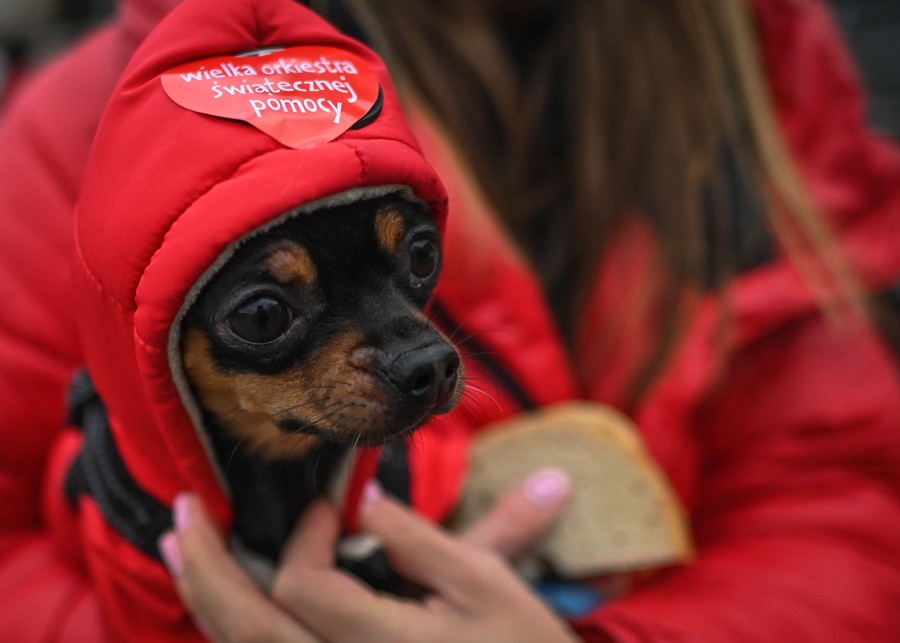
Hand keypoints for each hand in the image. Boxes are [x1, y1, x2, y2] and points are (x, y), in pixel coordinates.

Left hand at [159, 469, 577, 641]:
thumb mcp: (486, 584)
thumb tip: (365, 498)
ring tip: (181, 549)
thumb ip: (419, 540)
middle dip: (207, 565)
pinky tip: (223, 602)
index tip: (326, 506)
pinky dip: (233, 631)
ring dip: (205, 598)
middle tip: (184, 513)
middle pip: (246, 629)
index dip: (303, 535)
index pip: (301, 586)